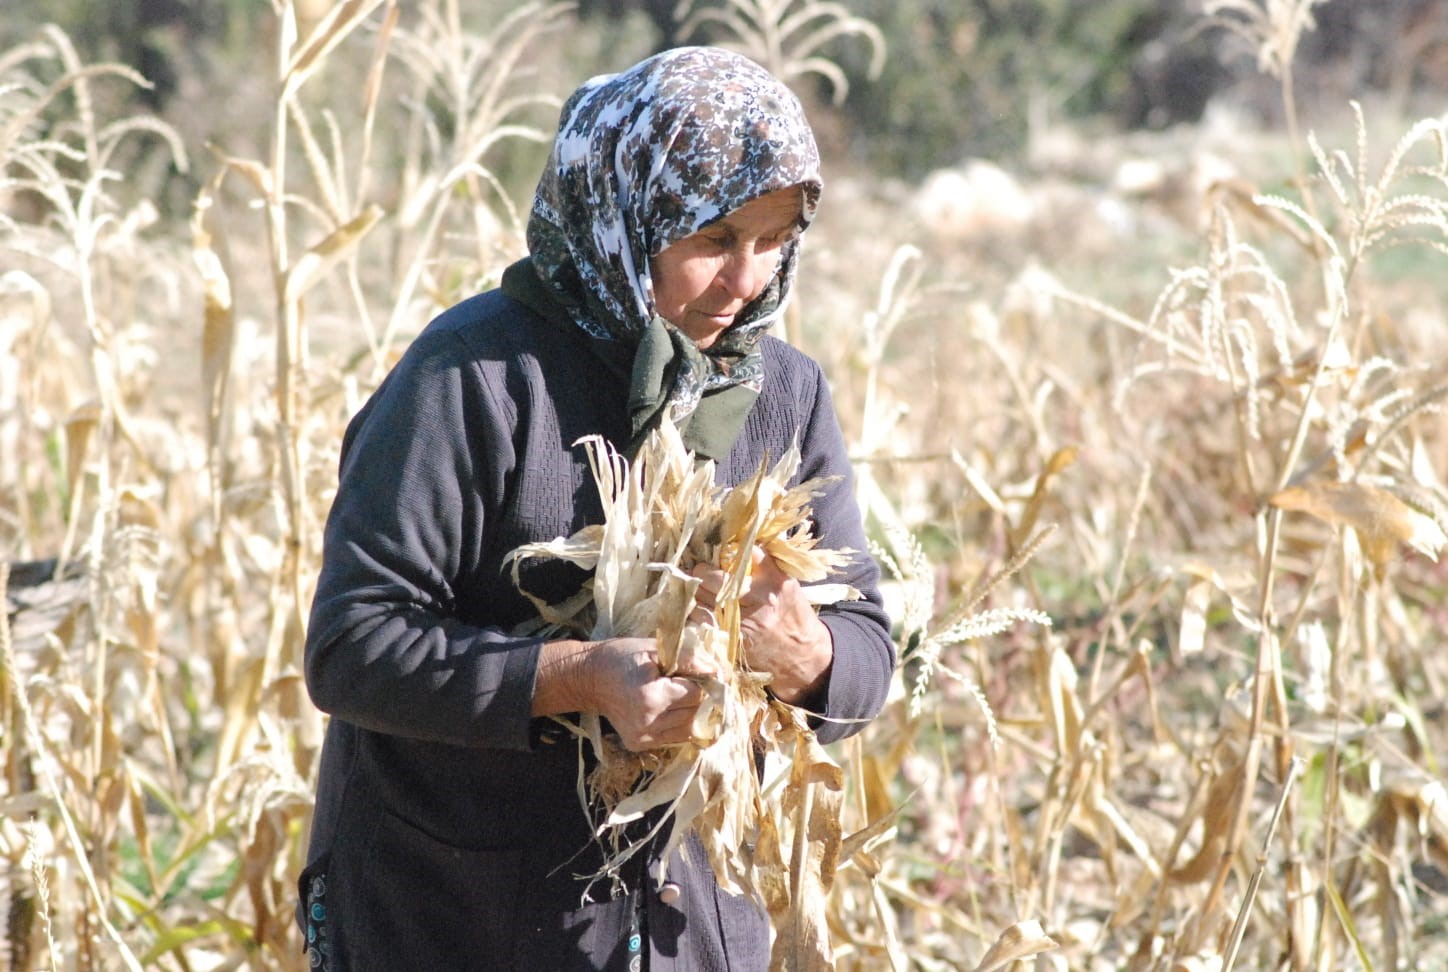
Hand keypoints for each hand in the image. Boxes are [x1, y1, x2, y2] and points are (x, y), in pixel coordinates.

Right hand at [533, 637, 712, 750]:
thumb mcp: (654, 649)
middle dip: (697, 696)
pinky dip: (678, 722)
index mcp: (651, 698)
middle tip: (686, 680)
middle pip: (695, 713)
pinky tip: (666, 707)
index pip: (697, 694)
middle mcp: (647, 724)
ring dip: (690, 711)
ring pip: (689, 728)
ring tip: (675, 694)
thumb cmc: (621, 657)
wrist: (589, 679)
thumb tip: (719, 672)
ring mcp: (642, 738)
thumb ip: (690, 660)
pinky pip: (674, 737)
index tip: (696, 670)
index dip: (702, 681)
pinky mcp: (639, 745)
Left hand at [692, 546, 833, 706]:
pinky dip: (698, 611)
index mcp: (775, 581)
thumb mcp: (789, 585)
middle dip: (703, 571)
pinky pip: (703, 620)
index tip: (721, 549)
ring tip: (699, 588)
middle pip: (716, 578)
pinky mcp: (732, 639)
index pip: (746, 554)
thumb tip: (741, 543)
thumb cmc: (795, 615)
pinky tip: (701, 607)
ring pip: (703, 599)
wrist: (805, 655)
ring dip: (697, 591)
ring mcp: (743, 621)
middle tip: (701, 569)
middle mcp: (759, 599)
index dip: (729, 549)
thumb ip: (766, 565)